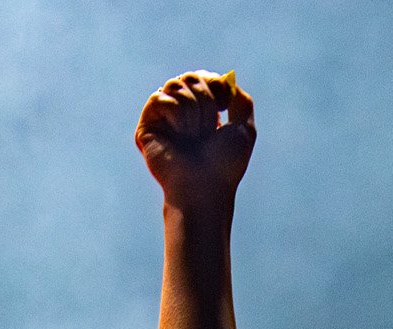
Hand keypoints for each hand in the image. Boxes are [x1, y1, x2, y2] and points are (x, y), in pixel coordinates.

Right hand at [136, 72, 255, 208]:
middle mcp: (181, 111)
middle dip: (206, 102)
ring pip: (176, 85)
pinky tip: (179, 136)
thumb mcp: (245, 130)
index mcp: (201, 111)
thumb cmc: (224, 165)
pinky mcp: (147, 124)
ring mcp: (163, 117)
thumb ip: (241, 101)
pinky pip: (160, 97)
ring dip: (193, 112)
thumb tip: (226, 81)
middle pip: (191, 77)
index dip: (215, 85)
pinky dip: (177, 116)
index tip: (223, 105)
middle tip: (207, 132)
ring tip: (193, 138)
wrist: (205, 187)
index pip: (204, 77)